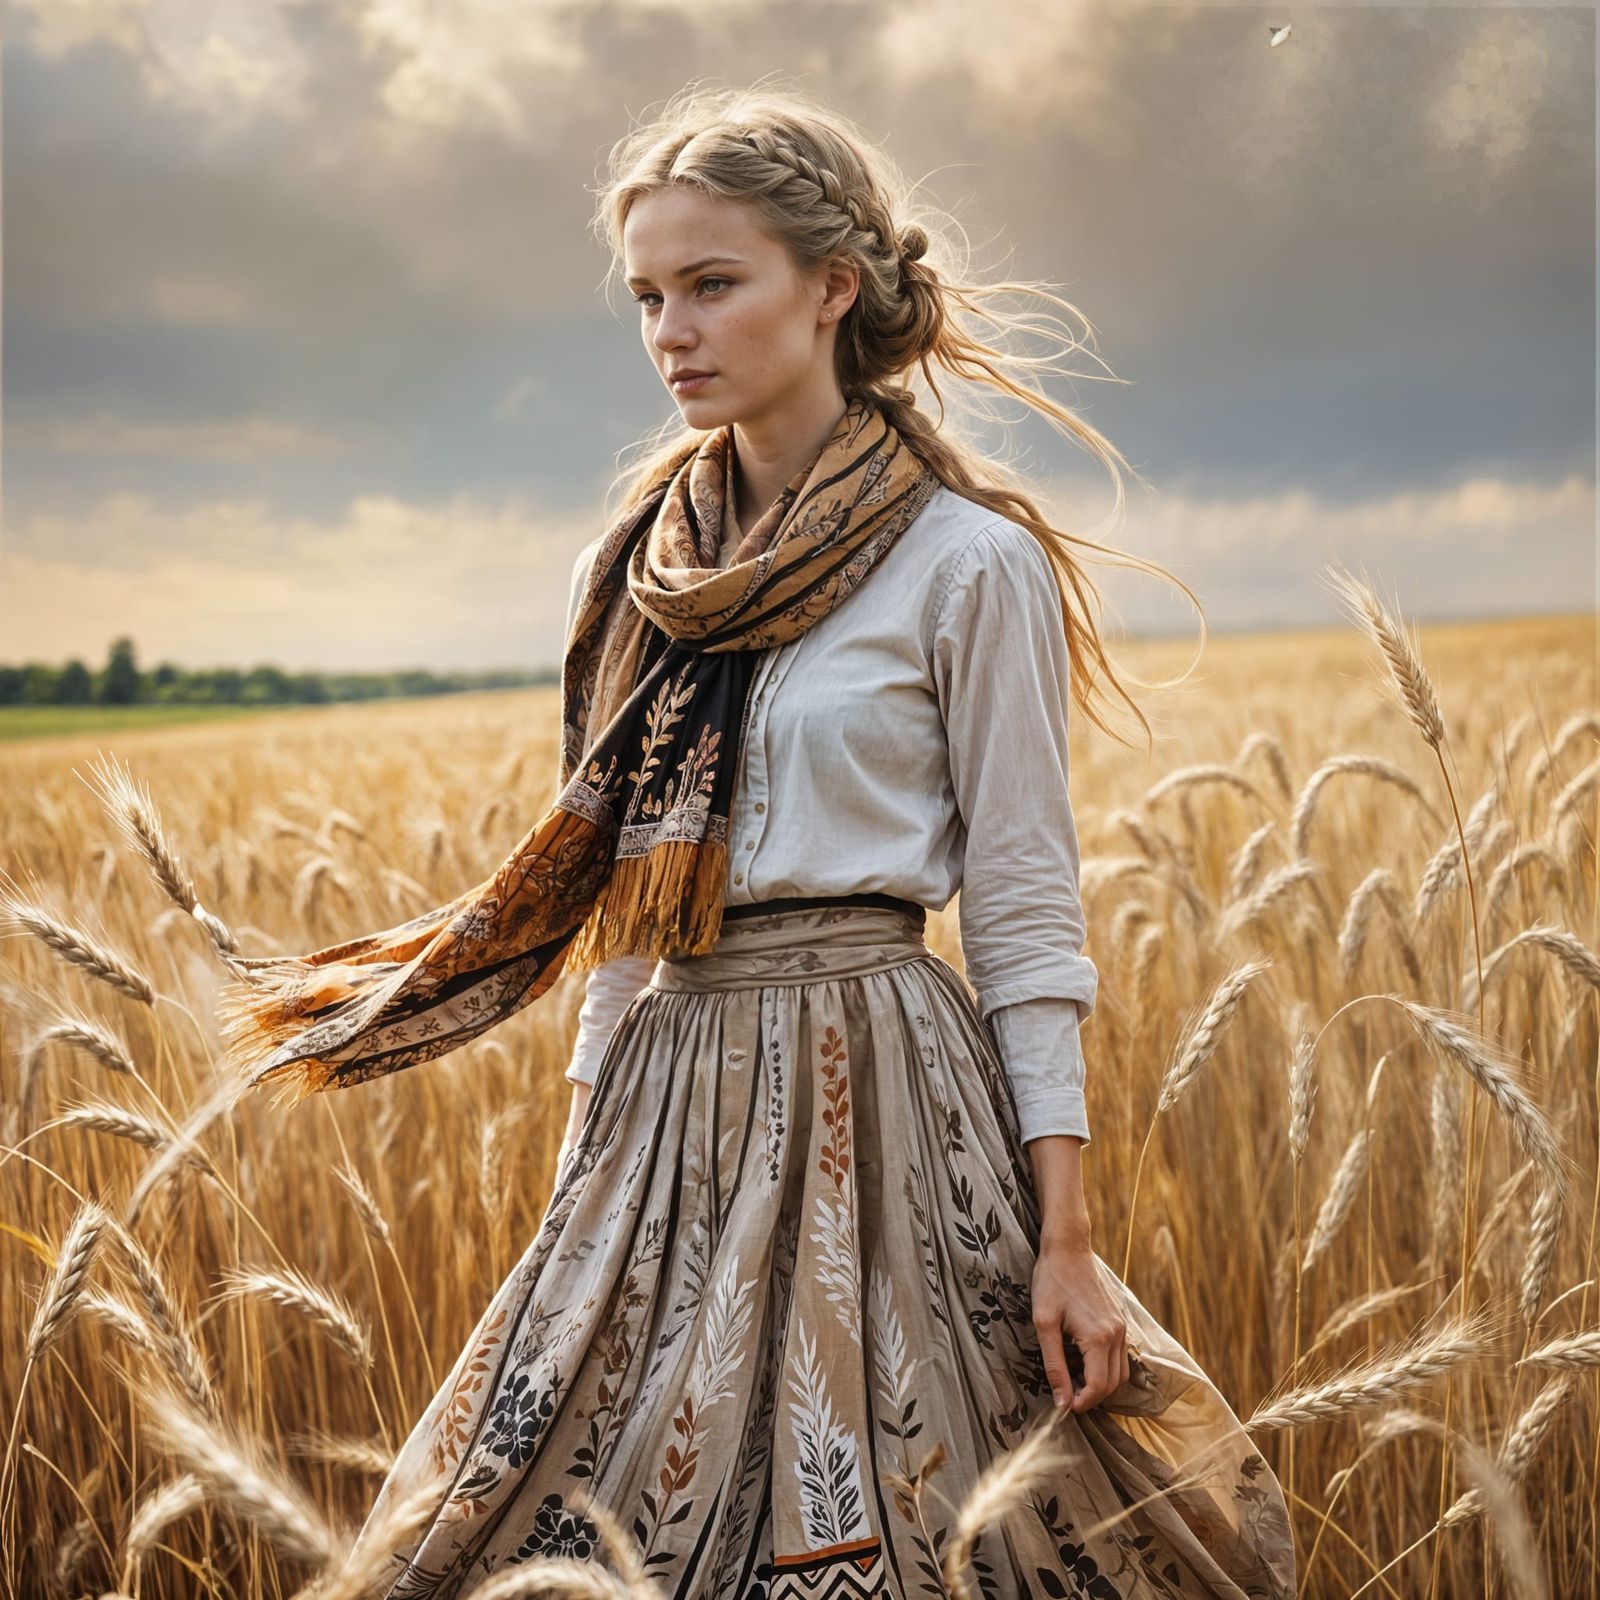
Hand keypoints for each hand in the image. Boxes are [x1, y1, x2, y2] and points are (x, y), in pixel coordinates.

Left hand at [1032, 1238, 1128, 1412]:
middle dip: (1091, 1397)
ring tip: (1075, 1380)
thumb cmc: (1052, 1282)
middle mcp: (1117, 1334)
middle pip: (1112, 1384)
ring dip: (1101, 1384)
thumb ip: (1055, 1365)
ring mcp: (1122, 1327)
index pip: (1098, 1387)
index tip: (1063, 1406)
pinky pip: (1121, 1356)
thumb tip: (1061, 1401)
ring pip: (1120, 1373)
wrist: (1068, 1248)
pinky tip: (1085, 1361)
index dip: (1081, 1403)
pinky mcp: (1121, 1320)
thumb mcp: (1044, 1323)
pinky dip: (1107, 1368)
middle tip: (1066, 1396)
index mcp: (1099, 1337)